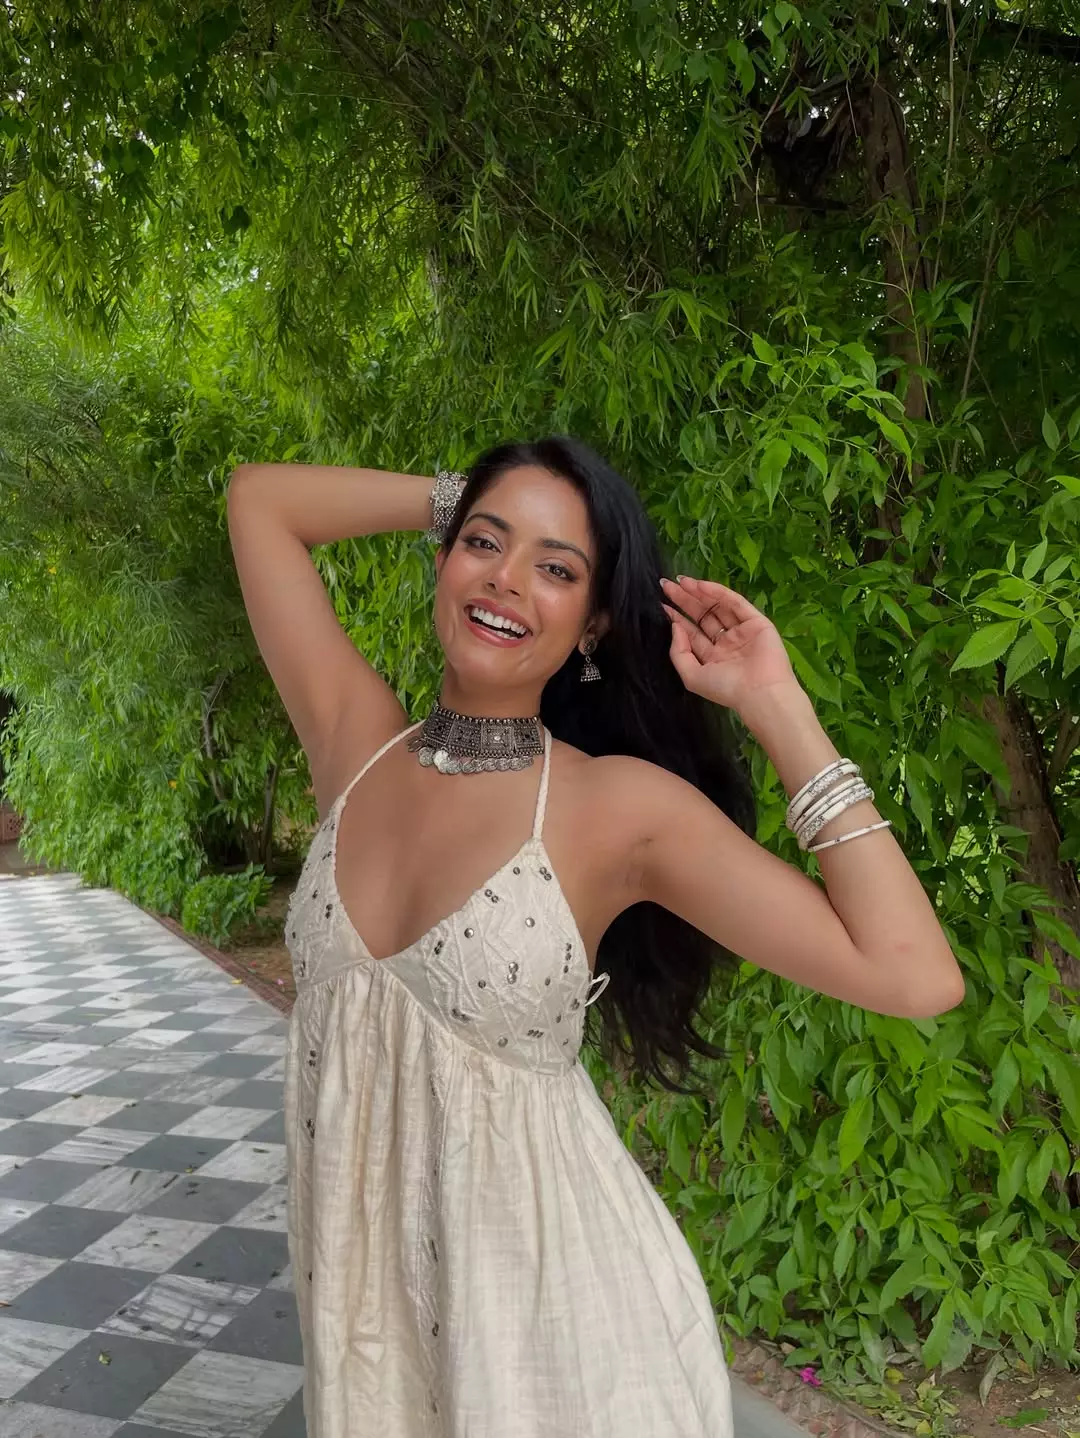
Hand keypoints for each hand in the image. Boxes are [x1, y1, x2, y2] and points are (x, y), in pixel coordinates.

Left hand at [660, 574, 800, 712]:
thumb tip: (675, 626)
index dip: (678, 617)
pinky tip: (700, 585)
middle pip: (703, 615)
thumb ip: (678, 652)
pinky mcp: (756, 621)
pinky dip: (718, 592)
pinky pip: (734, 603)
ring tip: (681, 581)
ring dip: (699, 593)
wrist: (759, 692)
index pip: (693, 632)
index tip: (663, 603)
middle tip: (667, 585)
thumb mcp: (692, 676)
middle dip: (685, 600)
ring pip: (718, 606)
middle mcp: (727, 642)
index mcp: (714, 656)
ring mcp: (742, 630)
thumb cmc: (725, 688)